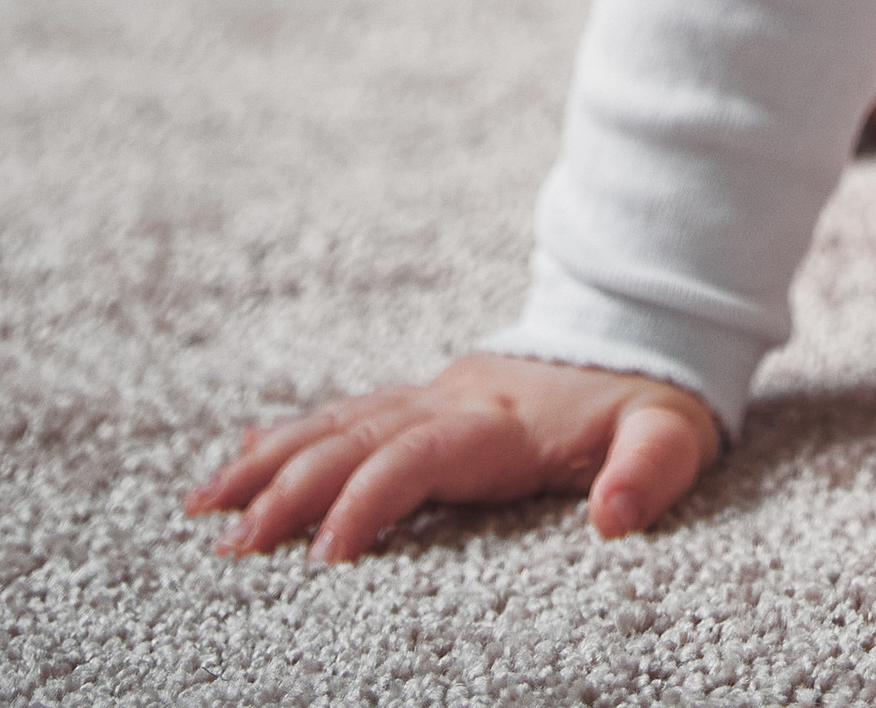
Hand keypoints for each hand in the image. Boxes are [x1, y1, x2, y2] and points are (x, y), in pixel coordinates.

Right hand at [183, 350, 721, 564]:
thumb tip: (615, 520)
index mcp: (500, 421)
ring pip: (336, 424)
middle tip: (231, 545)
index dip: (372, 499)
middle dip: (288, 490)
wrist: (644, 322)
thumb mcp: (672, 432)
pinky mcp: (427, 397)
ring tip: (203, 505)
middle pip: (356, 441)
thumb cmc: (655, 397)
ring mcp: (432, 395)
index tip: (324, 553)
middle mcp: (452, 401)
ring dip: (269, 463)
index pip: (420, 457)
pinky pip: (349, 411)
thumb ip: (649, 471)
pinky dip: (292, 432)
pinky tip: (245, 451)